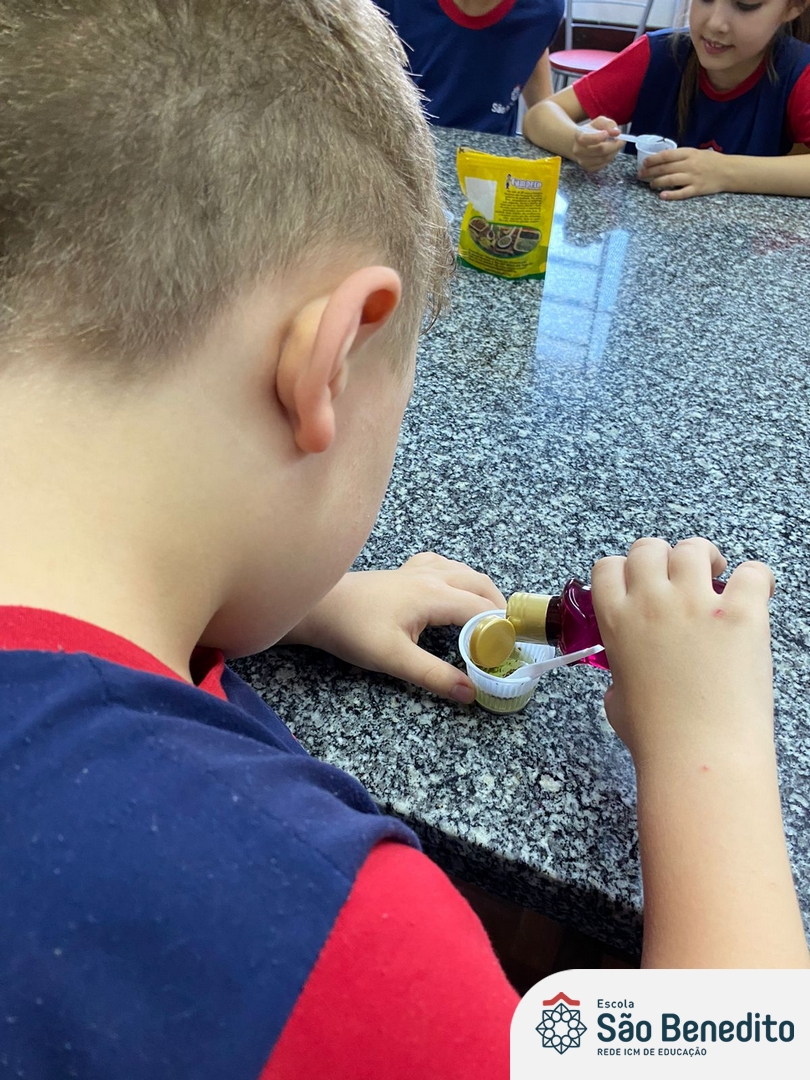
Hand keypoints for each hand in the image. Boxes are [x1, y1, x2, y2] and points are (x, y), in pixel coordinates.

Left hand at [283, 553, 505, 702]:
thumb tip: (471, 692)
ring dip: (481, 591)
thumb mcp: (394, 659)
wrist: (317, 606)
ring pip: (464, 571)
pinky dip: (457, 576)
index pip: (482, 609)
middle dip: (498, 608)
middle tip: (505, 638)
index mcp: (434, 595)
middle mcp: (431, 576)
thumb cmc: (352, 630)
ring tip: (488, 618)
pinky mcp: (403, 572)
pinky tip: (452, 589)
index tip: (510, 651)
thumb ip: (434, 676)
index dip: (501, 629)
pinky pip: (442, 565)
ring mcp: (417, 570)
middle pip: (481, 584)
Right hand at [572, 116, 624, 172]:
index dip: (599, 137)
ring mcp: (583, 161)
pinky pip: (604, 164)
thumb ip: (609, 124)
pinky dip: (610, 158)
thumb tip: (617, 132)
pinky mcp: (589, 168)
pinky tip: (610, 152)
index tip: (608, 134)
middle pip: (600, 150)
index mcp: (579, 137)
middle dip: (614, 144)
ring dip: (614, 151)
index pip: (587, 139)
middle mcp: (578, 151)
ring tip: (616, 145)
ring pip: (604, 158)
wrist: (582, 144)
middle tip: (622, 140)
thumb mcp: (600, 122)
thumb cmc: (592, 131)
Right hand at [591, 537, 774, 765]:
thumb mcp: (617, 702)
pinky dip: (757, 578)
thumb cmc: (657, 738)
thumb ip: (619, 677)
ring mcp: (696, 604)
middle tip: (681, 578)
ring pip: (693, 549)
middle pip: (649, 548)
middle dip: (664, 558)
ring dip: (705, 557)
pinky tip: (756, 594)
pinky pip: (752, 572)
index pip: (608, 568)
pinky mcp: (740, 613)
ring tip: (718, 575)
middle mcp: (652, 602)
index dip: (625, 570)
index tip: (641, 583)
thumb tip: (627, 682)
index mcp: (616, 621)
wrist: (698, 754)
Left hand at [641, 146, 729, 199]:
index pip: (667, 155)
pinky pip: (681, 193)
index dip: (653, 159)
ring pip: (670, 180)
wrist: (729, 171)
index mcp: (689, 153)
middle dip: (650, 172)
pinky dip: (670, 194)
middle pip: (665, 168)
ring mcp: (693, 177)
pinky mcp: (696, 189)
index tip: (644, 163)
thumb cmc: (711, 161)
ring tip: (650, 184)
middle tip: (640, 175)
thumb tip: (663, 159)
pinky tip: (661, 195)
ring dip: (657, 182)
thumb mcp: (697, 153)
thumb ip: (681, 156)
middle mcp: (689, 165)